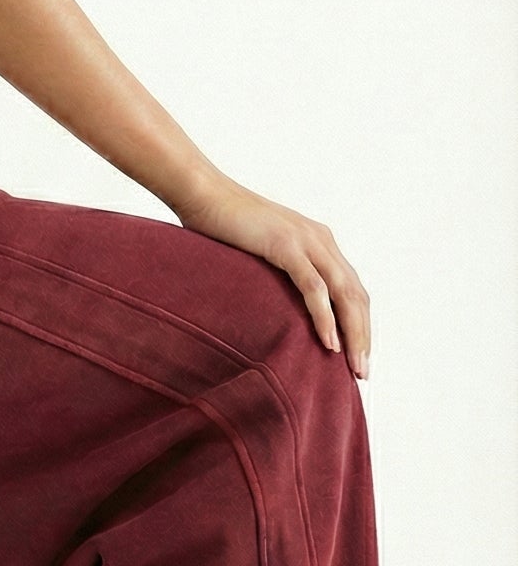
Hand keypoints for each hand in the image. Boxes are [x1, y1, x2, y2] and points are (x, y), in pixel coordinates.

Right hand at [172, 172, 370, 377]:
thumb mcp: (260, 249)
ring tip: (353, 366)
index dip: (359, 324)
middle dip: (363, 336)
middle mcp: (321, 240)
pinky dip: (325, 317)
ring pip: (344, 294)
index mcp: (318, 240)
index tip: (355, 356)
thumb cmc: (221, 223)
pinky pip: (314, 288)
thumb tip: (273, 302)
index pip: (351, 289)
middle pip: (356, 295)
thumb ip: (277, 268)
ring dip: (353, 333)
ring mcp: (306, 241)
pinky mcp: (286, 246)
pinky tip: (329, 342)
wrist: (202, 192)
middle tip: (363, 373)